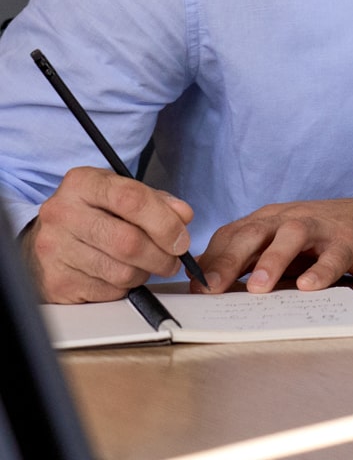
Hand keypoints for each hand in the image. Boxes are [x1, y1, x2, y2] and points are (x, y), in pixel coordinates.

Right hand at [23, 166, 195, 303]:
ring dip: (145, 272)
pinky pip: (108, 292)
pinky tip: (120, 274)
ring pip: (121, 271)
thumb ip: (156, 201)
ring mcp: (56, 250)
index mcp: (82, 183)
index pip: (132, 199)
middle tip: (173, 258)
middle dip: (162, 254)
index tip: (181, 237)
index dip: (164, 221)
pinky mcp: (57, 283)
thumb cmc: (91, 212)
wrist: (46, 238)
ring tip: (146, 264)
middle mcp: (63, 214)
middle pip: (128, 241)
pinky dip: (125, 287)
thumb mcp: (119, 193)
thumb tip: (183, 216)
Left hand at [195, 198, 352, 293]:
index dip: (211, 260)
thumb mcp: (282, 248)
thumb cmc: (322, 239)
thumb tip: (213, 289)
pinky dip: (320, 270)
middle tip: (212, 290)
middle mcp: (289, 219)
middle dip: (230, 260)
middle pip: (254, 233)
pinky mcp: (347, 241)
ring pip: (291, 236)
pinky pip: (332, 255)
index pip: (232, 235)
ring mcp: (319, 228)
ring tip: (258, 288)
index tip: (194, 288)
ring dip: (272, 260)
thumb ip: (253, 262)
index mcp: (269, 221)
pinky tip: (309, 287)